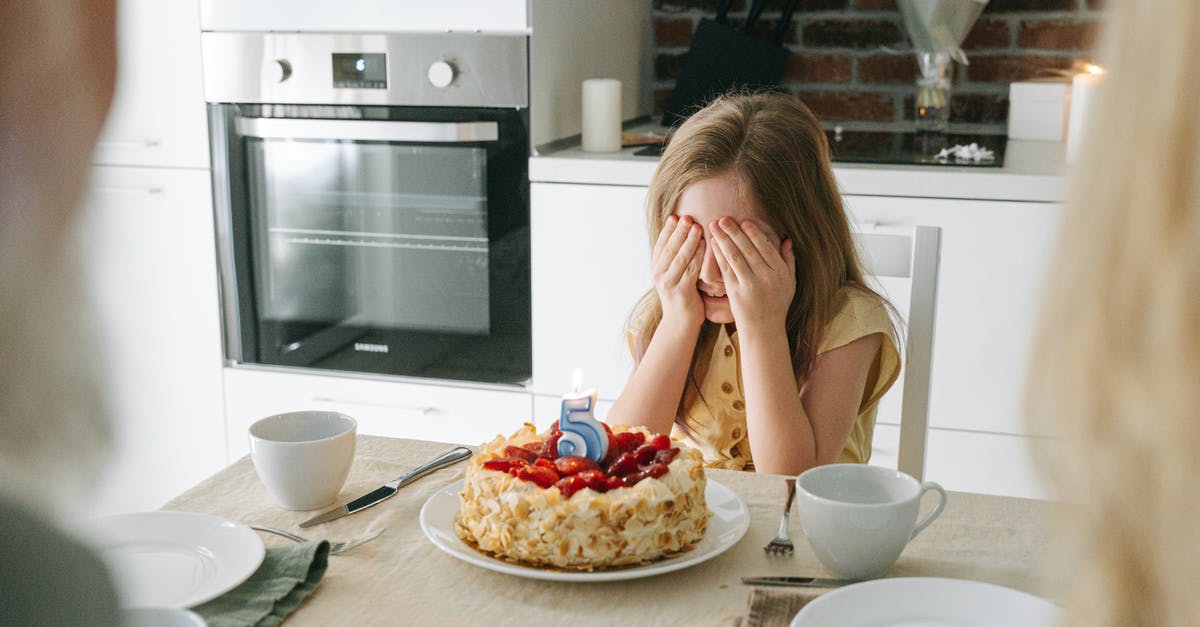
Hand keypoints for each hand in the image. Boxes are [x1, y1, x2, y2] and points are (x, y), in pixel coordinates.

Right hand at [651, 215, 705, 328]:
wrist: (680, 324)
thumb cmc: (682, 297)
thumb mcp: (674, 276)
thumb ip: (676, 259)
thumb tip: (684, 236)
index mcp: (656, 269)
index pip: (660, 245)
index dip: (668, 230)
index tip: (675, 216)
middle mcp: (659, 275)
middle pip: (669, 248)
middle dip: (678, 231)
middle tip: (687, 216)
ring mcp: (669, 284)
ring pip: (679, 257)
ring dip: (688, 240)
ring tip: (696, 226)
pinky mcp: (681, 292)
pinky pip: (691, 269)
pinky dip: (698, 256)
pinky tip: (704, 245)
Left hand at [710, 217, 795, 333]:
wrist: (763, 329)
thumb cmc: (777, 303)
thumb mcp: (790, 283)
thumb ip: (788, 261)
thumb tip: (786, 239)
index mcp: (780, 273)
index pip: (766, 247)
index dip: (754, 233)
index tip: (744, 221)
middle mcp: (766, 278)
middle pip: (748, 249)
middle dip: (734, 232)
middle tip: (723, 218)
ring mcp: (750, 285)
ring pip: (735, 257)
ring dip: (723, 239)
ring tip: (714, 226)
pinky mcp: (735, 292)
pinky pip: (726, 269)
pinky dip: (719, 254)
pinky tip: (713, 244)